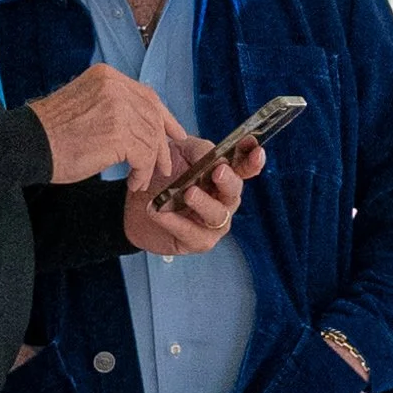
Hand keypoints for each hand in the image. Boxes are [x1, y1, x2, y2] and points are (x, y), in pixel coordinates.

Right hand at [29, 63, 185, 194]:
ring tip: (141, 178)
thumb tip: (142, 122)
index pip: (148, 95)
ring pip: (150, 139)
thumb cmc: (51, 131)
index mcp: (107, 76)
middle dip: (161, 144)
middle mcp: (115, 87)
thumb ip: (113, 105)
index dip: (165, 117)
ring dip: (149, 163)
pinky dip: (142, 172)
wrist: (27, 144)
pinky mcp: (118, 134)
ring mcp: (118, 109)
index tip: (175, 134)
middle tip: (164, 165)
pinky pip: (143, 156)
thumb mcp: (85, 104)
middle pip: (153, 117)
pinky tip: (133, 182)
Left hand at [123, 136, 258, 258]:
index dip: (253, 161)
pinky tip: (159, 211)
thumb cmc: (163, 174)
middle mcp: (223, 200)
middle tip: (218, 172)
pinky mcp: (197, 241)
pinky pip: (191, 233)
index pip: (245, 168)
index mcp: (223, 176)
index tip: (257, 151)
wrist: (135, 201)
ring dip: (203, 203)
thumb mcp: (179, 152)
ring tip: (187, 193)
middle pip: (234, 192)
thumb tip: (217, 158)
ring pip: (217, 214)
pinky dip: (175, 222)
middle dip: (228, 181)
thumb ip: (199, 151)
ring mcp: (213, 222)